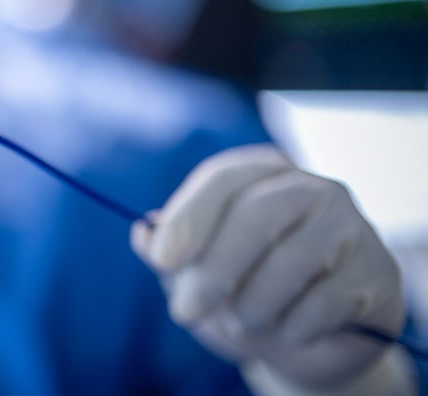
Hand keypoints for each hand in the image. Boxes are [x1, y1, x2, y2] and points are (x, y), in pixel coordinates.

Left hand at [132, 145, 406, 392]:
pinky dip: (294, 326)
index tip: (162, 260)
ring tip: (241, 323)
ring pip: (293, 260)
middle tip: (184, 312)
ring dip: (253, 306)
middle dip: (214, 270)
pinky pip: (327, 300)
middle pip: (257, 214)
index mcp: (259, 175)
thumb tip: (141, 233)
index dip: (189, 218)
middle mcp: (310, 187)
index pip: (222, 180)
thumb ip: (168, 254)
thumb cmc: (243, 295)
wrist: (310, 343)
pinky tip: (288, 331)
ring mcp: (350, 224)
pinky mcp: (377, 269)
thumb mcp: (197, 276)